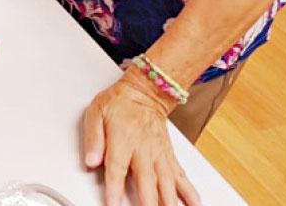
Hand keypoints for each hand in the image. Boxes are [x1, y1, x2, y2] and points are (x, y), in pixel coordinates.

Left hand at [82, 70, 201, 205]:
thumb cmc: (119, 102)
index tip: (113, 204)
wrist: (145, 92)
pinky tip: (194, 205)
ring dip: (169, 201)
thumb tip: (90, 159)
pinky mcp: (169, 157)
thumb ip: (93, 138)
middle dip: (148, 202)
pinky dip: (189, 193)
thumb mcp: (96, 112)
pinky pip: (181, 178)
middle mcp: (143, 151)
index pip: (117, 169)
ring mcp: (159, 155)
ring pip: (167, 183)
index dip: (114, 189)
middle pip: (147, 182)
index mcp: (123, 140)